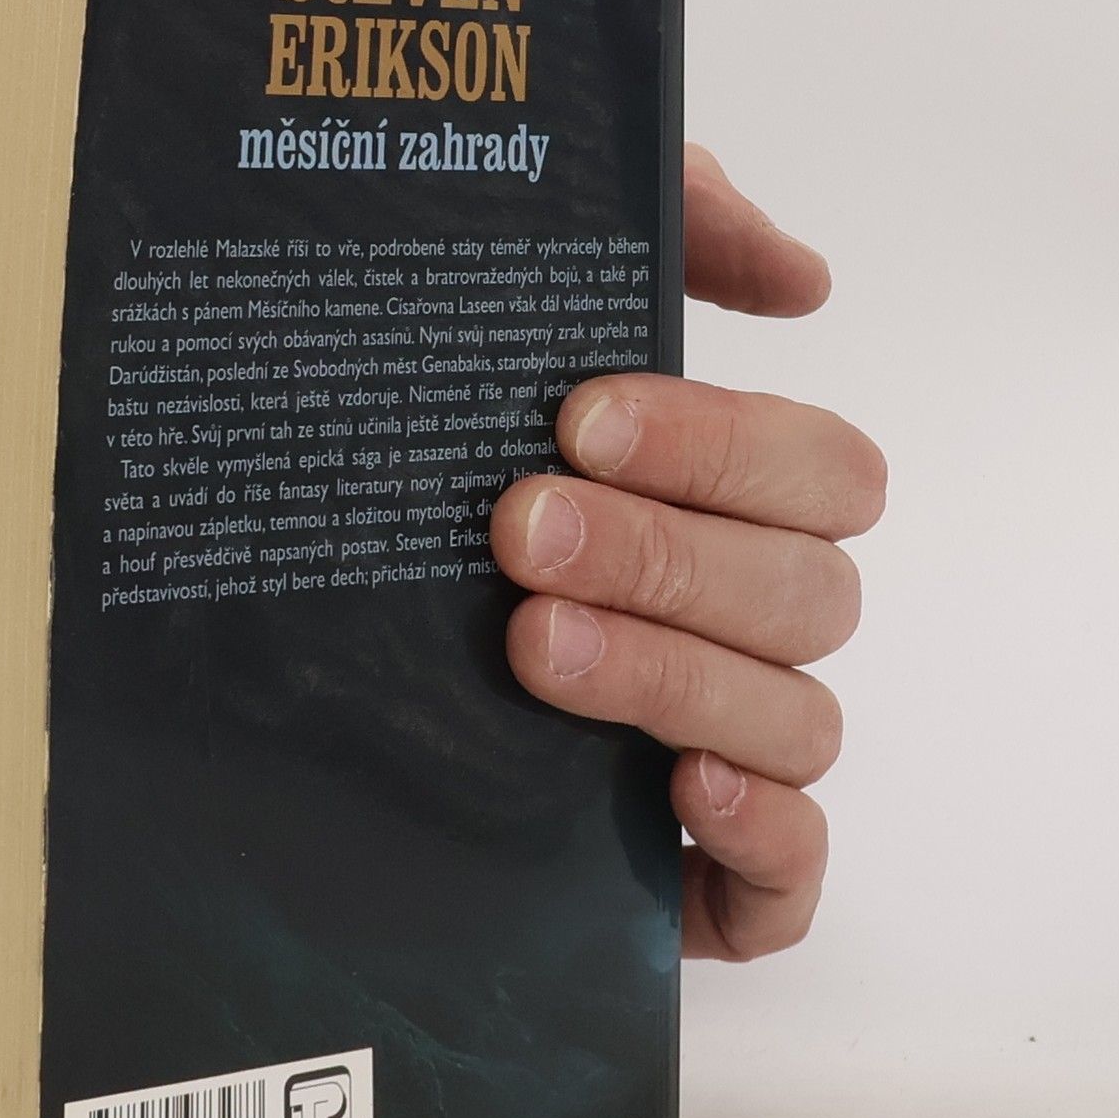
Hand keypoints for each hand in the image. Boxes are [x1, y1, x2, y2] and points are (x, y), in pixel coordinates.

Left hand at [488, 145, 885, 961]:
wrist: (298, 701)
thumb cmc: (440, 487)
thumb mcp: (521, 324)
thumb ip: (668, 239)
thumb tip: (802, 275)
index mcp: (733, 513)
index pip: (820, 471)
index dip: (723, 447)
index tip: (579, 421)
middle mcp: (747, 631)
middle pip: (804, 594)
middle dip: (666, 557)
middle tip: (519, 531)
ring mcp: (733, 755)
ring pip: (795, 720)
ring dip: (675, 674)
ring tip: (534, 646)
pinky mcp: (700, 878)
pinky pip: (789, 874)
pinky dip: (763, 833)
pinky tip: (678, 789)